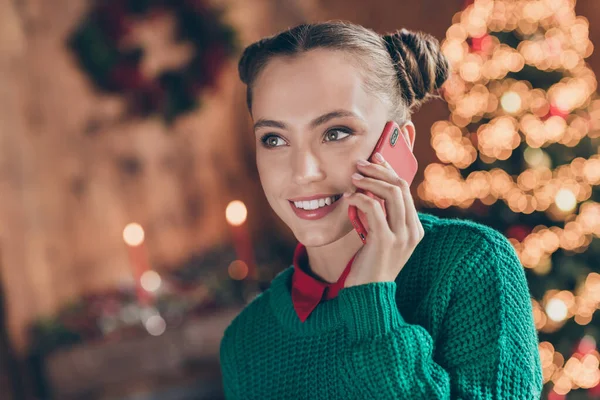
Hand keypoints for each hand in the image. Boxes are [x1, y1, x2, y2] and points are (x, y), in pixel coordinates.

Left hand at [343, 152, 423, 287]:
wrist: (368, 295)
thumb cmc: (370, 265)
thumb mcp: (380, 238)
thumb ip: (381, 217)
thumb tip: (370, 189)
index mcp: (414, 228)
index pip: (405, 189)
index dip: (389, 170)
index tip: (375, 158)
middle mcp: (412, 230)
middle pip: (400, 186)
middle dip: (379, 170)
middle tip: (359, 164)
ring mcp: (401, 236)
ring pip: (391, 193)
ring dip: (370, 181)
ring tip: (353, 177)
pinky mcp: (386, 241)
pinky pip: (374, 208)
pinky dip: (361, 198)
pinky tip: (350, 198)